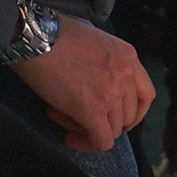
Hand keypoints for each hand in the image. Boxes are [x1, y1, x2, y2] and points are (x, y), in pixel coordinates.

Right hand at [10, 17, 153, 154]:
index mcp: (128, 56)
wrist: (31, 34)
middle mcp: (126, 76)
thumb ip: (105, 63)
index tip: (112, 115)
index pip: (145, 95)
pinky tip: (70, 138)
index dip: (131, 111)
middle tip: (77, 114)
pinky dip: (86, 144)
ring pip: (113, 130)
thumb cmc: (51, 32)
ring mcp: (112, 94)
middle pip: (128, 116)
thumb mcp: (91, 40)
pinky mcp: (93, 110)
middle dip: (105, 120)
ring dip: (90, 129)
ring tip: (62, 116)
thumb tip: (98, 86)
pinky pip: (100, 141)